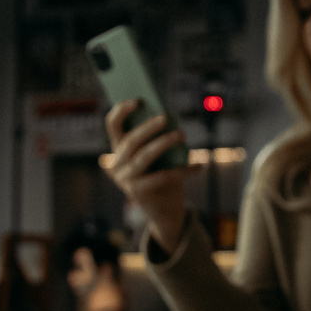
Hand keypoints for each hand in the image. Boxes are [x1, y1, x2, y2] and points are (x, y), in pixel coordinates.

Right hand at [102, 99, 188, 252]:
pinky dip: (182, 170)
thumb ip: (159, 138)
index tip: (137, 100)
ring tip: (181, 135)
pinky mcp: (137, 193)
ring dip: (163, 144)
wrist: (164, 210)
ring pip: (144, 157)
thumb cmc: (163, 175)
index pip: (112, 124)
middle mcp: (117, 163)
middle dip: (148, 127)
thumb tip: (169, 119)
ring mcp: (125, 179)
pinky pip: (161, 177)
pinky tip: (198, 166)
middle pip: (130, 141)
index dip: (121, 110)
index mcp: (119, 148)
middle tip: (165, 117)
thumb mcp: (160, 156)